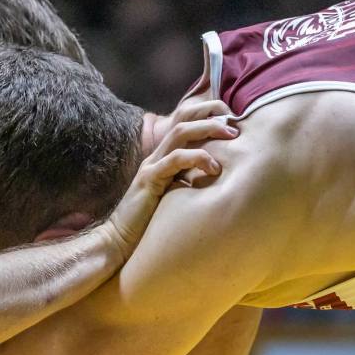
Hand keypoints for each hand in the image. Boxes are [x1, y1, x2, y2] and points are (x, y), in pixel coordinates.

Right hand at [103, 99, 236, 259]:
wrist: (119, 240)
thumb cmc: (150, 222)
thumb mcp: (175, 195)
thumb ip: (190, 180)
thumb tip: (221, 175)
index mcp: (163, 156)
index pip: (184, 120)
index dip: (207, 113)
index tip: (232, 121)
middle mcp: (157, 155)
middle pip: (183, 117)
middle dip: (211, 113)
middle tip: (235, 122)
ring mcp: (152, 165)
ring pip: (181, 132)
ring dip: (208, 128)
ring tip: (231, 136)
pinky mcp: (150, 179)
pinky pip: (176, 159)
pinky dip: (198, 158)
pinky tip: (214, 168)